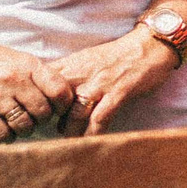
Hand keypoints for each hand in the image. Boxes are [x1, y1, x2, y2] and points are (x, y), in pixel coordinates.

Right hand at [0, 36, 65, 143]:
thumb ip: (42, 77)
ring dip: (25, 129)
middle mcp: (14, 81)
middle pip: (43, 112)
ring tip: (20, 123)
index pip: (59, 90)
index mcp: (29, 66)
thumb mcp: (22, 60)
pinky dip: (7, 136)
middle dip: (43, 119)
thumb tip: (65, 99)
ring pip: (24, 126)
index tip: (59, 108)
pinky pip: (1, 134)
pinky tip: (5, 129)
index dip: (64, 104)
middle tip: (36, 117)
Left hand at [44, 29, 180, 138]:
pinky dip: (93, 133)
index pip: (42, 84)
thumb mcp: (86, 58)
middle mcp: (81, 74)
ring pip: (74, 113)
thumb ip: (67, 73)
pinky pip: (100, 118)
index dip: (37, 101)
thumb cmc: (118, 55)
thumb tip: (48, 92)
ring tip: (70, 140)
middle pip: (54, 101)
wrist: (149, 45)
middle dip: (50, 120)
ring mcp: (100, 84)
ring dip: (70, 131)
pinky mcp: (118, 93)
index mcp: (72, 64)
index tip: (37, 114)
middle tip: (51, 132)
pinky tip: (91, 142)